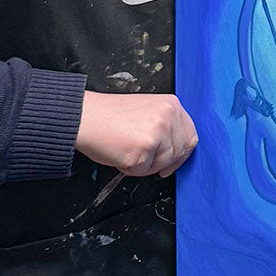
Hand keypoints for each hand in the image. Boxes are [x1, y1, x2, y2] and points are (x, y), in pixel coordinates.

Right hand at [76, 91, 198, 177]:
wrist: (85, 117)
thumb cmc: (110, 117)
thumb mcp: (147, 112)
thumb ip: (166, 125)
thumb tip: (179, 149)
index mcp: (172, 104)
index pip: (190, 135)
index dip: (182, 152)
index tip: (172, 160)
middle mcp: (169, 116)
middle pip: (180, 151)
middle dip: (164, 161)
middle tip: (145, 159)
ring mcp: (158, 132)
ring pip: (164, 163)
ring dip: (146, 165)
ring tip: (128, 150)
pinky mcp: (144, 149)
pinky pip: (145, 170)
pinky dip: (131, 169)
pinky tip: (120, 154)